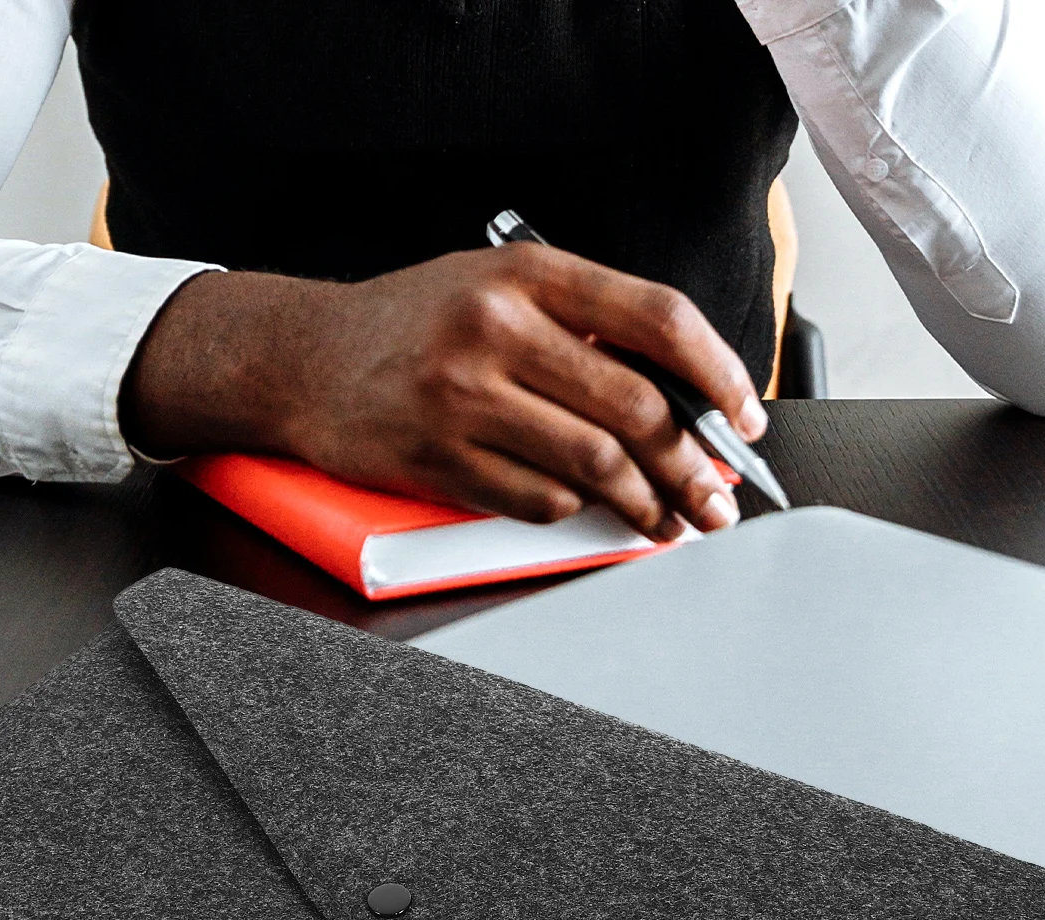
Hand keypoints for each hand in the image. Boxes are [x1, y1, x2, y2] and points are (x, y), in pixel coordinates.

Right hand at [120, 246, 766, 537]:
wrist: (301, 359)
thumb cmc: (408, 326)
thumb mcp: (493, 285)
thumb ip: (577, 322)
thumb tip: (677, 394)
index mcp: (528, 272)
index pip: (658, 318)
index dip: (718, 375)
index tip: (742, 418)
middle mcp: (497, 328)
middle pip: (635, 406)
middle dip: (692, 464)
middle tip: (715, 498)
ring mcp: (464, 397)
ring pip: (592, 465)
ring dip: (645, 504)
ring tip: (668, 521)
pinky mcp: (437, 459)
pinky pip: (535, 500)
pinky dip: (571, 515)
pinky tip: (584, 516)